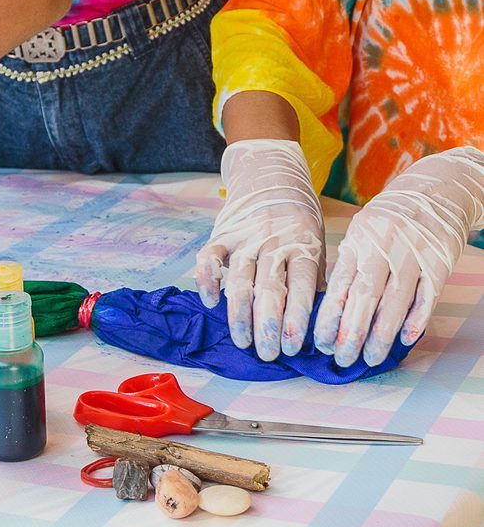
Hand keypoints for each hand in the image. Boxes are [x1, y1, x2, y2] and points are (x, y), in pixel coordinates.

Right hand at [195, 139, 325, 360]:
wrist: (269, 172)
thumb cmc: (299, 217)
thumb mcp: (317, 240)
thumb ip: (315, 276)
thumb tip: (319, 322)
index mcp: (304, 244)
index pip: (302, 287)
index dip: (297, 319)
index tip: (294, 347)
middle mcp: (274, 241)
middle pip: (270, 289)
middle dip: (269, 326)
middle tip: (269, 354)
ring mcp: (245, 236)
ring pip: (239, 280)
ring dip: (239, 315)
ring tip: (243, 341)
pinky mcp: (221, 233)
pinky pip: (209, 259)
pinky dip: (207, 280)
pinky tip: (210, 302)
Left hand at [314, 147, 483, 366]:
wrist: (436, 191)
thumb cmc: (387, 220)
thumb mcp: (359, 233)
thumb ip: (347, 266)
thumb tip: (327, 309)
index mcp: (357, 240)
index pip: (338, 285)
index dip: (328, 317)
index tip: (320, 342)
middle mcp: (383, 247)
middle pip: (364, 297)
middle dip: (351, 333)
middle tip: (342, 359)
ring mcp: (413, 254)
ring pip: (395, 302)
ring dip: (381, 335)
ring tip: (370, 358)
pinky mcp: (440, 261)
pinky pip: (427, 296)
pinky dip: (416, 320)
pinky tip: (404, 340)